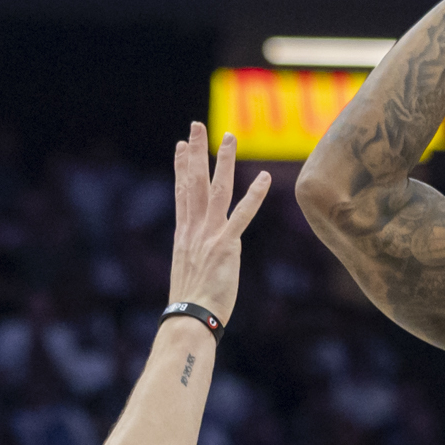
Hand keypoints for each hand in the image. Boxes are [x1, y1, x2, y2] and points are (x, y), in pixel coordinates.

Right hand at [165, 123, 269, 326]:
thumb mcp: (189, 273)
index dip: (180, 167)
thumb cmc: (191, 305)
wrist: (189, 319)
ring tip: (228, 138)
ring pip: (217, 190)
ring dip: (223, 162)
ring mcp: (209, 235)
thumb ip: (196, 257)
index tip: (179, 145)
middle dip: (195, 152)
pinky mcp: (226, 246)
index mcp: (184, 235)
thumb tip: (201, 258)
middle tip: (196, 125)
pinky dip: (254, 196)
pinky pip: (242, 215)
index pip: (182, 193)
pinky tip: (264, 178)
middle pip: (193, 182)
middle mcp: (193, 230)